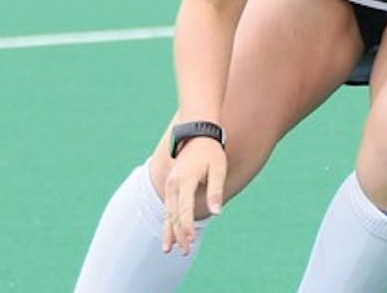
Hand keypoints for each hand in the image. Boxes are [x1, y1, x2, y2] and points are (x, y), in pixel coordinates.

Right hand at [160, 138, 226, 254]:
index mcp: (185, 180)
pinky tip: (168, 236)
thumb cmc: (211, 152)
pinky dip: (167, 223)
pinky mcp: (170, 187)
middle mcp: (173, 185)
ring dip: (170, 232)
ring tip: (169, 250)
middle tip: (186, 252)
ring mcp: (170, 186)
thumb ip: (216, 191)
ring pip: (168, 213)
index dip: (187, 226)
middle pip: (174, 215)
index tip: (191, 240)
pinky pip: (167, 209)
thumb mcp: (218, 169)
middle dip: (179, 234)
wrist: (197, 134)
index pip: (184, 209)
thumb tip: (217, 213)